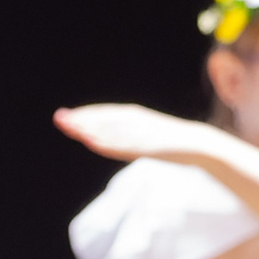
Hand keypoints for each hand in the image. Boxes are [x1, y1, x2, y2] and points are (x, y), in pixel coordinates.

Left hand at [53, 103, 214, 164]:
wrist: (198, 144)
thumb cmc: (171, 142)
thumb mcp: (146, 135)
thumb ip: (127, 137)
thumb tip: (107, 140)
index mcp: (135, 115)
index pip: (105, 113)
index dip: (85, 115)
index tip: (65, 117)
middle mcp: (136, 120)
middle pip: (103, 119)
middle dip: (81, 119)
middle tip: (59, 119)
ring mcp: (141, 132)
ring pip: (110, 130)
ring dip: (89, 128)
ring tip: (70, 128)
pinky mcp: (147, 145)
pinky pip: (122, 144)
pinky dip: (106, 143)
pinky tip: (92, 142)